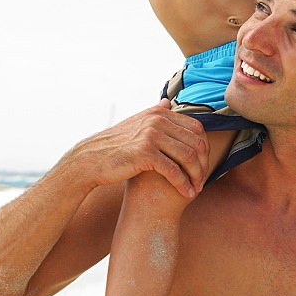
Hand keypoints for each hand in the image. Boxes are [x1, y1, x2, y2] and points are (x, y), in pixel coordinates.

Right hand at [64, 98, 209, 198]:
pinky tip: (186, 193)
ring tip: (197, 189)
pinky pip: (173, 170)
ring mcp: (151, 135)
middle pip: (195, 142)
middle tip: (204, 180)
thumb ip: (155, 114)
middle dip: (204, 163)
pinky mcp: (145, 153)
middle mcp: (157, 120)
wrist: (90, 159)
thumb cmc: (115, 145)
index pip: (196, 128)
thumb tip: (167, 102)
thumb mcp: (136, 123)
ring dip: (196, 176)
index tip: (205, 164)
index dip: (205, 148)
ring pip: (188, 157)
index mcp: (159, 112)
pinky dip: (183, 184)